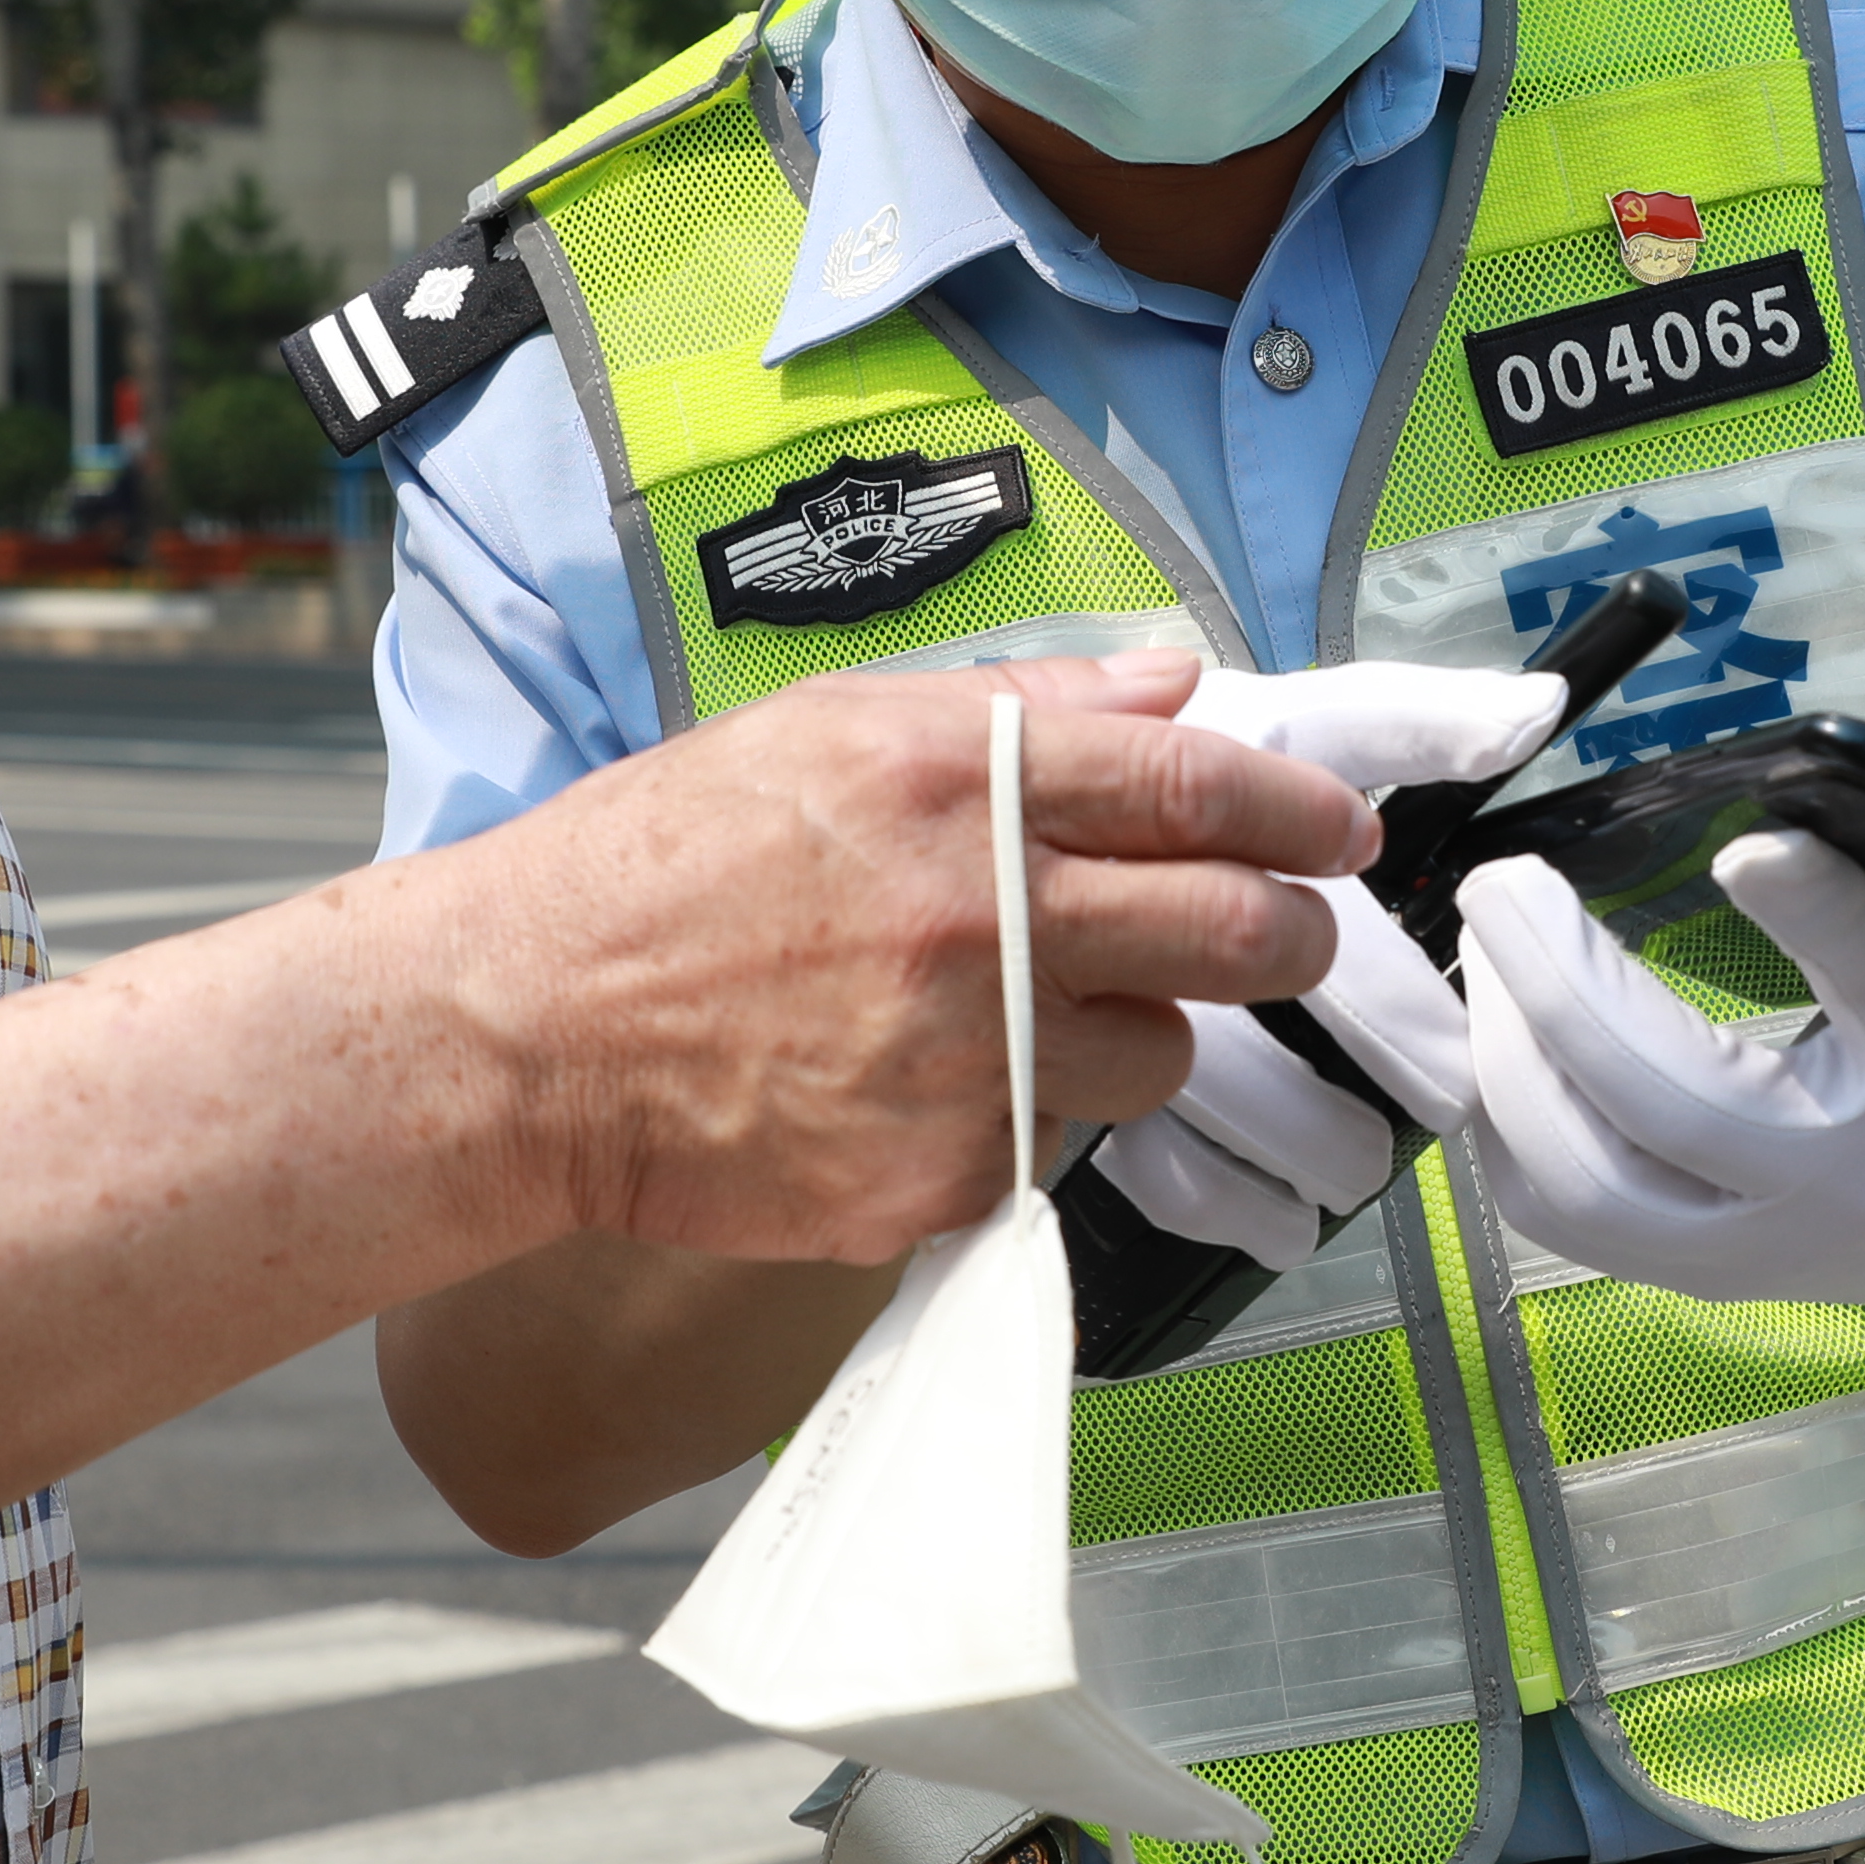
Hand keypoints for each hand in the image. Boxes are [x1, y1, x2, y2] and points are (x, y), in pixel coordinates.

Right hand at [463, 653, 1372, 1269]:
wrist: (525, 1034)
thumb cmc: (655, 868)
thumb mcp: (824, 729)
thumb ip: (1017, 708)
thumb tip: (1170, 685)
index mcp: (957, 788)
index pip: (1197, 791)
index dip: (1297, 811)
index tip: (1339, 829)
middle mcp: (983, 921)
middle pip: (1229, 931)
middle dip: (1292, 932)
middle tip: (1294, 930)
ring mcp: (969, 1060)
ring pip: (1156, 1057)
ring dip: (1142, 1032)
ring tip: (1054, 1011)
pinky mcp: (941, 1177)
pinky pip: (1050, 1147)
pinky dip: (1026, 1114)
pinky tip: (935, 1081)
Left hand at [1455, 729, 1864, 1311]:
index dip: (1817, 910)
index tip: (1747, 849)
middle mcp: (1840, 1178)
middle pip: (1675, 1102)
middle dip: (1565, 987)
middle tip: (1504, 886)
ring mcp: (1756, 1245)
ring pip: (1589, 1180)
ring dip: (1511, 1061)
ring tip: (1482, 957)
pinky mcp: (1695, 1273)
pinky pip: (1561, 1212)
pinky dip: (1505, 1123)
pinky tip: (1490, 1040)